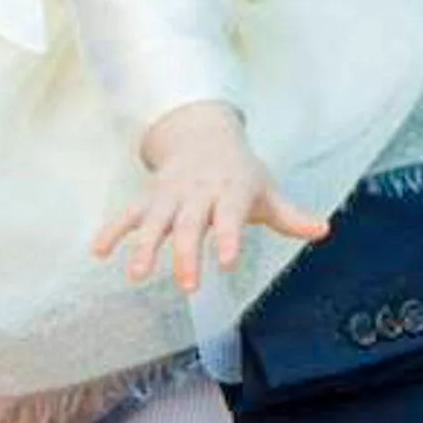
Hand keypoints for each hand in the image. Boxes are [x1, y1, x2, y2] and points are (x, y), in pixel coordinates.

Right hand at [94, 102, 329, 290]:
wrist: (204, 137)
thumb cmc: (241, 175)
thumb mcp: (268, 192)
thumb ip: (291, 217)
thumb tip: (324, 230)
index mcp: (232, 193)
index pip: (231, 217)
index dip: (229, 238)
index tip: (227, 262)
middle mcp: (199, 194)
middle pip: (190, 225)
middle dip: (186, 254)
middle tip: (187, 285)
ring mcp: (171, 196)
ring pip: (154, 221)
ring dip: (143, 246)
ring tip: (135, 274)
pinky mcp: (149, 199)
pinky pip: (127, 214)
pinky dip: (112, 230)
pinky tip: (98, 252)